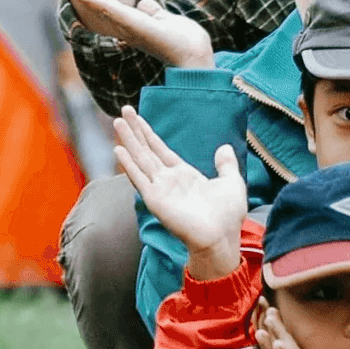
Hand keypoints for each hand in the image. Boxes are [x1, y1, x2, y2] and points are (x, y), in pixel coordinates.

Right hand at [53, 0, 213, 65]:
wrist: (193, 55)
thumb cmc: (180, 41)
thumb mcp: (163, 19)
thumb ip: (151, 12)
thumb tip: (145, 4)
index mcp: (126, 19)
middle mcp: (120, 23)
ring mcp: (123, 24)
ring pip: (93, 2)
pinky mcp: (131, 24)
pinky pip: (107, 10)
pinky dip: (90, 0)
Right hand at [113, 109, 245, 271]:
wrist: (222, 237)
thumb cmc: (228, 216)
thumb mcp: (231, 182)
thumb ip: (226, 165)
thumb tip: (225, 147)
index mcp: (184, 175)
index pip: (161, 150)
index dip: (149, 134)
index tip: (138, 118)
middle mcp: (169, 180)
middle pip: (147, 150)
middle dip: (135, 131)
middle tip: (123, 110)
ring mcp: (160, 189)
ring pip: (141, 159)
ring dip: (129, 141)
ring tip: (117, 122)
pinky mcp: (156, 200)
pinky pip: (139, 179)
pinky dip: (128, 165)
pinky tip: (118, 150)